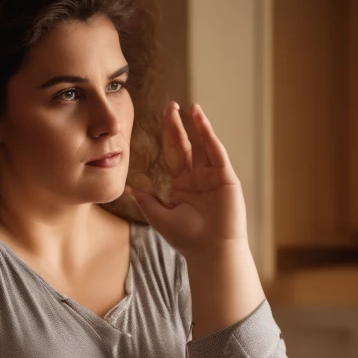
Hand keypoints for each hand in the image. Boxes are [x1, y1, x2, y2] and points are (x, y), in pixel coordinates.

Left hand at [127, 102, 247, 259]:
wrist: (211, 252)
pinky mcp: (226, 178)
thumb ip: (147, 200)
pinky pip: (217, 153)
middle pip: (186, 145)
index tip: (161, 118)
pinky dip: (209, 137)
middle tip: (171, 106)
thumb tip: (130, 186)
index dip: (168, 136)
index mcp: (182, 185)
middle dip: (178, 126)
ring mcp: (213, 177)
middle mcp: (198, 178)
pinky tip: (201, 123)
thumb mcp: (159, 217)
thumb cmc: (187, 239)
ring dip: (197, 126)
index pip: (173, 154)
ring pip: (203, 145)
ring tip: (189, 108)